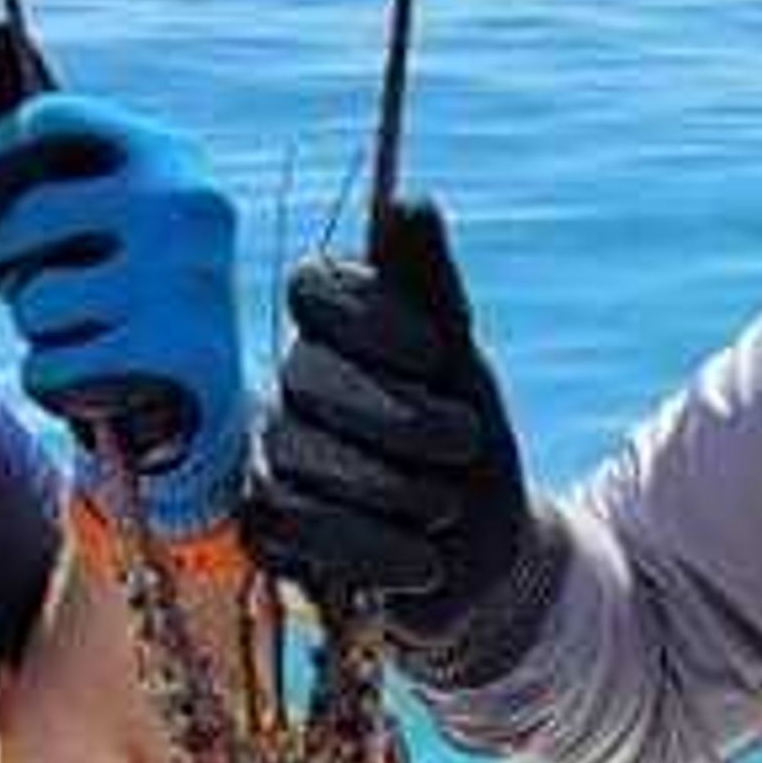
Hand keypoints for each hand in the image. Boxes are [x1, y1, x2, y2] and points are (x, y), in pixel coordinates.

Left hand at [0, 92, 247, 536]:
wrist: (211, 407)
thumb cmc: (133, 294)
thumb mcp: (104, 212)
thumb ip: (50, 144)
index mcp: (167, 153)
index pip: (44, 121)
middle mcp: (184, 202)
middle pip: (24, 221)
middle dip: (1, 267)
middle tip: (19, 291)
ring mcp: (187, 278)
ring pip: (34, 301)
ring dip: (36, 332)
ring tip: (81, 336)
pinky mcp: (181, 354)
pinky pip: (51, 368)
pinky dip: (54, 384)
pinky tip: (95, 383)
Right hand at [246, 196, 546, 667]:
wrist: (489, 560)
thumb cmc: (473, 449)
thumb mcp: (466, 368)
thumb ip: (432, 289)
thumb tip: (409, 201)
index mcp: (336, 330)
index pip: (314, 287)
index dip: (371, 317)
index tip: (437, 353)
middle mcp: (293, 386)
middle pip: (308, 377)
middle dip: (403, 419)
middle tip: (464, 444)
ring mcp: (276, 458)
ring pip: (298, 459)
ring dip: (394, 493)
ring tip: (445, 511)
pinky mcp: (272, 530)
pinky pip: (287, 528)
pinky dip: (365, 550)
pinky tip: (415, 561)